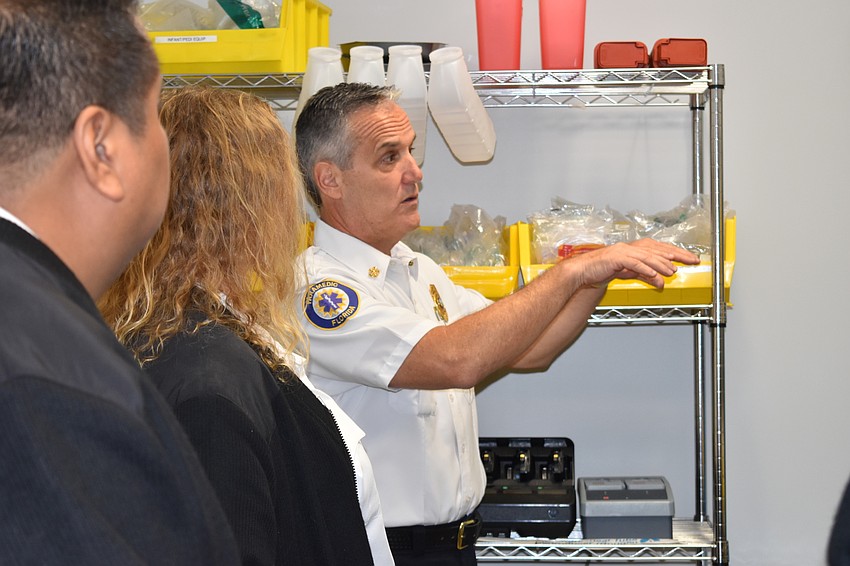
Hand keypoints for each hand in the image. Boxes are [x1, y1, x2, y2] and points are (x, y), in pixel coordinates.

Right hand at [571, 239, 699, 288]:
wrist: (583, 271)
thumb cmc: (603, 270)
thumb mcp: (628, 273)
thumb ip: (644, 274)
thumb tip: (659, 280)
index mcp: (634, 248)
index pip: (660, 249)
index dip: (677, 252)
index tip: (690, 258)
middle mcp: (631, 247)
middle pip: (658, 249)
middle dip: (676, 255)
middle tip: (691, 260)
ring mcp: (623, 251)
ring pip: (647, 256)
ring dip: (662, 264)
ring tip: (673, 270)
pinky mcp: (616, 258)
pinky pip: (634, 263)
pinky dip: (645, 268)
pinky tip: (654, 274)